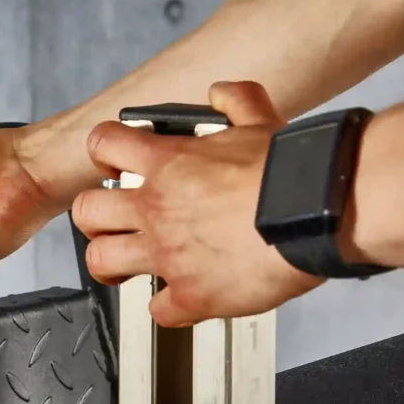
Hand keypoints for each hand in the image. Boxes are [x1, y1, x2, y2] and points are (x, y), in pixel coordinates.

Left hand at [72, 81, 322, 326]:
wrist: (316, 213)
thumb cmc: (289, 173)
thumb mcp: (261, 121)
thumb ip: (236, 102)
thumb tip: (222, 92)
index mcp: (168, 165)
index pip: (103, 144)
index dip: (103, 153)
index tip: (114, 164)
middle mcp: (157, 210)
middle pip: (87, 212)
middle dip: (94, 218)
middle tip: (112, 223)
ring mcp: (167, 255)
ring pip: (101, 262)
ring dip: (111, 264)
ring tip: (126, 266)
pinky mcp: (191, 295)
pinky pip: (158, 311)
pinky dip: (168, 308)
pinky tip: (182, 299)